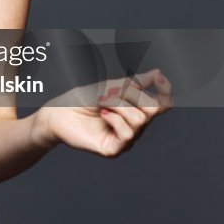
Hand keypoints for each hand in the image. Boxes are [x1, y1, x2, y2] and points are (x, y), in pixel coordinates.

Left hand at [30, 68, 173, 158]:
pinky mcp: (114, 150)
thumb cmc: (81, 100)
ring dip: (119, 105)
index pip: (162, 104)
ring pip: (140, 120)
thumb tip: (156, 73)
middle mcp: (134, 128)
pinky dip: (115, 118)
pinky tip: (102, 115)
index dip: (165, 91)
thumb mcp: (109, 87)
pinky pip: (127, 134)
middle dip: (132, 95)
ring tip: (103, 104)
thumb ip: (134, 84)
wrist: (58, 112)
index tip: (158, 77)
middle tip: (110, 92)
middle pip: (153, 110)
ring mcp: (125, 140)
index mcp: (135, 111)